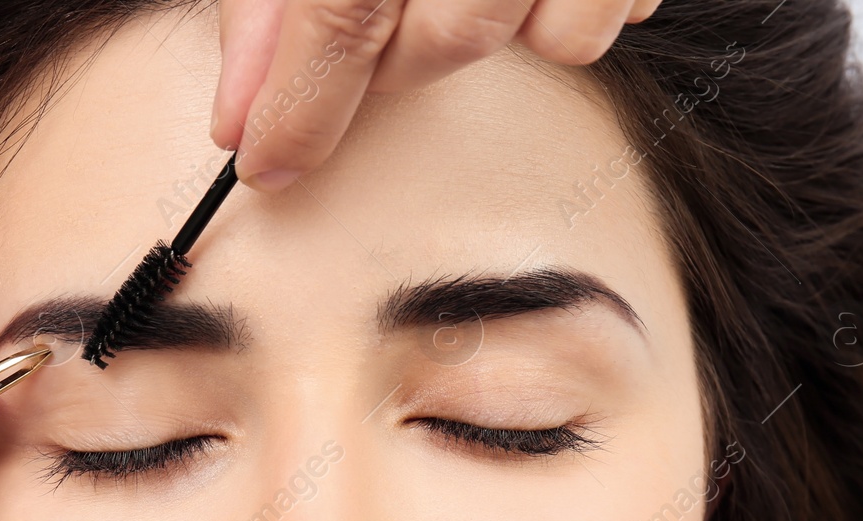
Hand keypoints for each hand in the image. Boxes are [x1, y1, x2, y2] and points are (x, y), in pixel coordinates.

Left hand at [212, 0, 661, 190]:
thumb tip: (241, 114)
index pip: (346, 6)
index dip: (304, 100)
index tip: (270, 163)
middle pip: (450, 38)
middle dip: (395, 63)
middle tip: (364, 35)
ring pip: (554, 37)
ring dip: (489, 26)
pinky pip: (620, 11)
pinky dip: (569, 4)